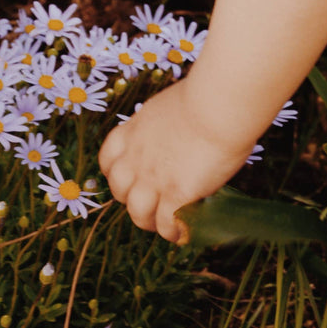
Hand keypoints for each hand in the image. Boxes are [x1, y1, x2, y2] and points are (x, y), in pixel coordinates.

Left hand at [98, 76, 256, 243]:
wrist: (218, 104)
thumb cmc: (207, 95)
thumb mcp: (171, 105)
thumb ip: (166, 125)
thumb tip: (181, 133)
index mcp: (134, 130)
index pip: (108, 159)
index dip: (118, 172)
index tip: (132, 176)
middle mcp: (136, 157)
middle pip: (119, 190)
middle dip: (132, 199)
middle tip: (153, 202)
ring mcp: (153, 179)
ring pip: (137, 214)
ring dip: (150, 221)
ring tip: (168, 224)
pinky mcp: (175, 194)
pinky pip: (167, 225)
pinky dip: (174, 232)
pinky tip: (186, 232)